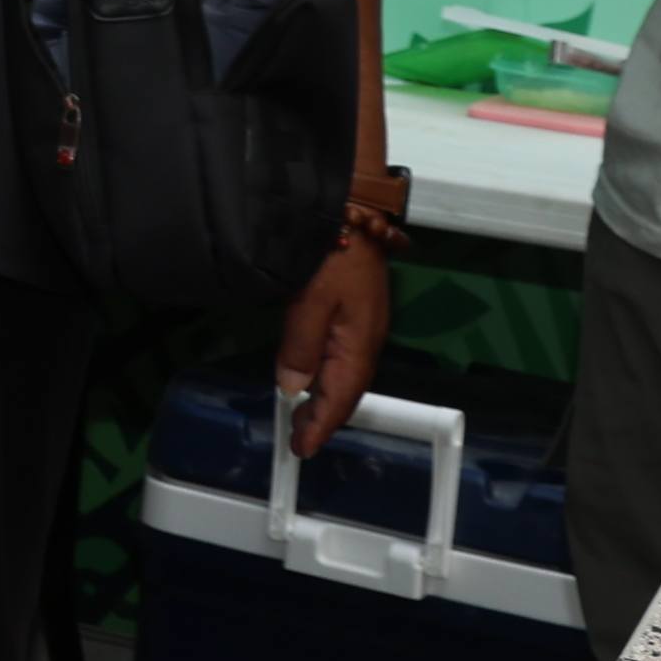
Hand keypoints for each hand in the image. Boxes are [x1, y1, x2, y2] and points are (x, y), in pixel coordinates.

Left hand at [276, 232, 394, 452]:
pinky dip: (329, 378)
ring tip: (303, 420)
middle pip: (346, 391)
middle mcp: (366, 342)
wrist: (356, 212)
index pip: (340, 398)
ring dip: (326, 400)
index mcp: (358, 344)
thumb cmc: (333, 254)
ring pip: (345, 376)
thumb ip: (300, 347)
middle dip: (323, 419)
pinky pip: (344, 359)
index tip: (301, 449)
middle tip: (298, 440)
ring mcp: (364, 328)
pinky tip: (314, 380)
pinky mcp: (358, 315)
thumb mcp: (309, 300)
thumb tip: (293, 389)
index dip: (320, 426)